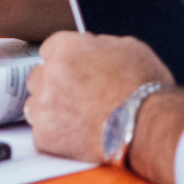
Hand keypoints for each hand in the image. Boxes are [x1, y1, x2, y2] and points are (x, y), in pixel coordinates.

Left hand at [24, 31, 172, 162]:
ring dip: (51, 111)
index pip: (49, 51)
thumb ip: (98, 45)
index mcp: (65, 47)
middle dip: (54, 87)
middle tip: (77, 99)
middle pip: (39, 77)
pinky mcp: (45, 135)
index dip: (64, 64)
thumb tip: (92, 48)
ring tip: (78, 120)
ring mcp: (44, 105)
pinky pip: (43, 134)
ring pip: (35, 106)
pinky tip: (78, 136)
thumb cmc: (144, 89)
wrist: (148, 126)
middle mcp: (49, 73)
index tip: (72, 74)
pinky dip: (57, 138)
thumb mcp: (127, 48)